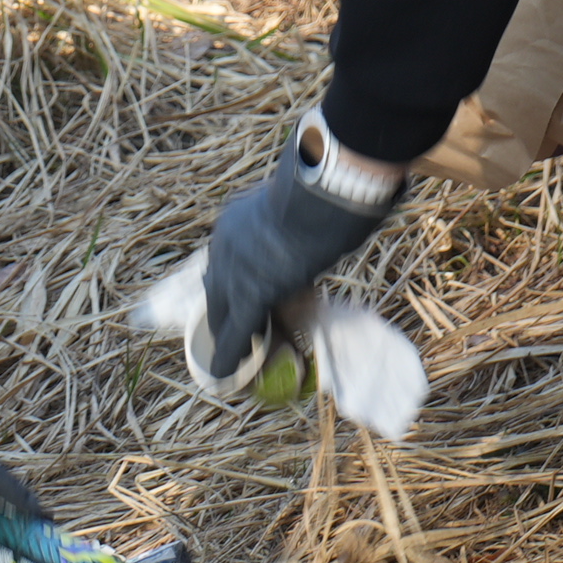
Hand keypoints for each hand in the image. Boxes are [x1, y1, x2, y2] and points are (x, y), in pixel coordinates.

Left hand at [179, 113, 401, 398]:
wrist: (322, 194)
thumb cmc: (326, 188)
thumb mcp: (305, 203)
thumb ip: (306, 215)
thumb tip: (345, 206)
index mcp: (237, 217)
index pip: (228, 255)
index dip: (234, 277)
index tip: (242, 288)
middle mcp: (225, 242)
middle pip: (216, 283)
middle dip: (222, 306)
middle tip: (232, 326)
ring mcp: (232, 269)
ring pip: (221, 308)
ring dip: (228, 330)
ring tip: (233, 352)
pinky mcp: (248, 295)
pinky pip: (234, 333)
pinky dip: (230, 355)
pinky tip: (225, 374)